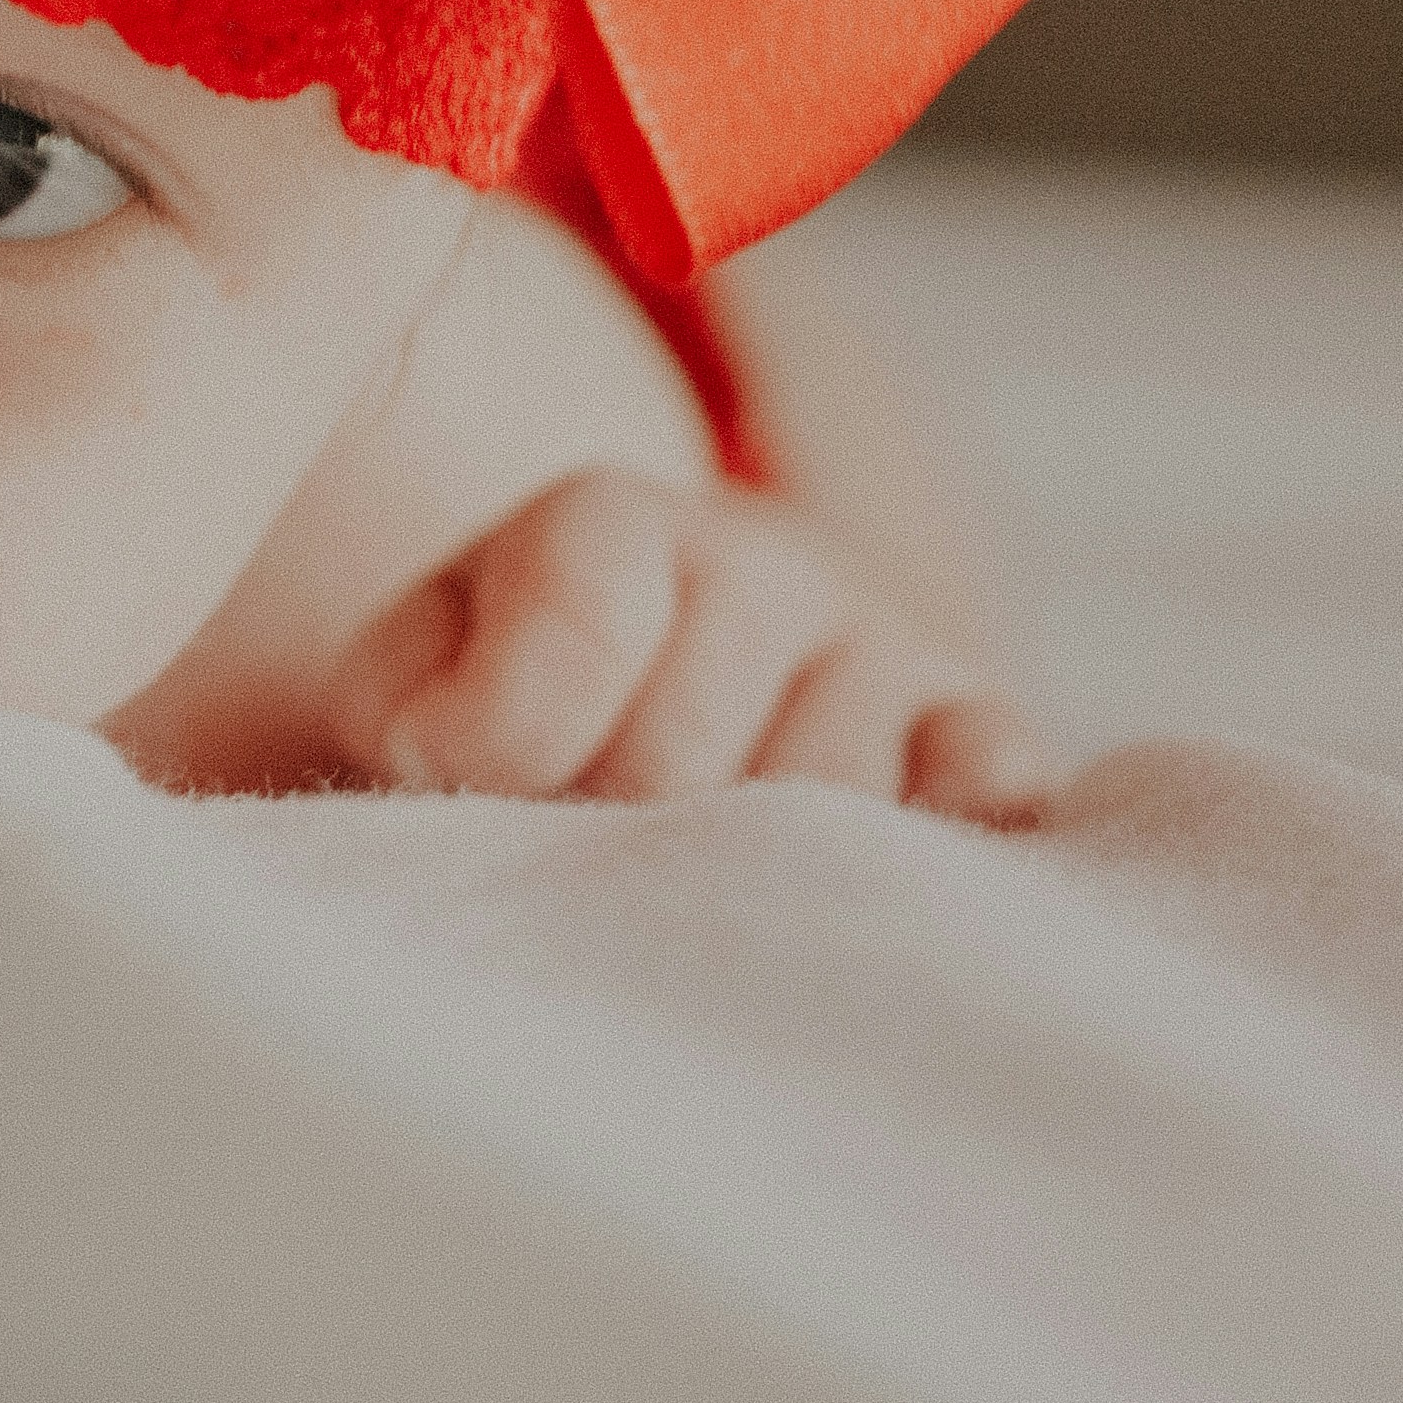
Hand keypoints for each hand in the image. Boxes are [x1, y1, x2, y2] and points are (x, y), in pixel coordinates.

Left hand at [320, 468, 1051, 822]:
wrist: (658, 706)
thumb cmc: (509, 717)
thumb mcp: (414, 689)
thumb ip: (405, 708)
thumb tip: (444, 751)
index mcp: (607, 522)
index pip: (578, 624)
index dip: (507, 744)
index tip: (472, 781)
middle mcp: (764, 557)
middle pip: (685, 761)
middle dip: (607, 839)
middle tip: (580, 845)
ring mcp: (884, 641)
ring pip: (825, 808)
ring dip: (737, 880)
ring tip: (687, 869)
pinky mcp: (984, 731)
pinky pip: (997, 785)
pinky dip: (941, 840)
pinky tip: (851, 880)